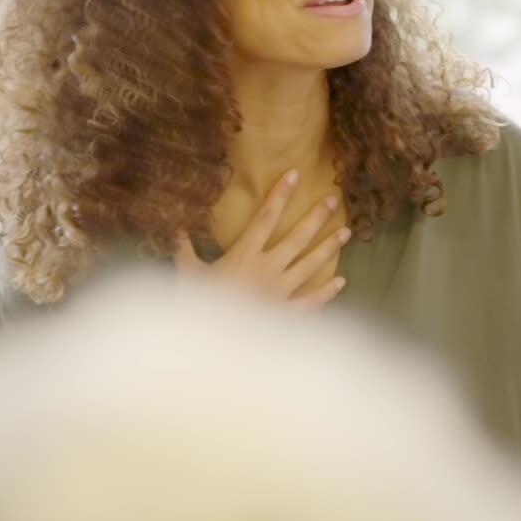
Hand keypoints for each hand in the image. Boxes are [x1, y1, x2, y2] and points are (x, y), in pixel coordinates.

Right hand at [173, 169, 349, 308]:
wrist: (211, 346)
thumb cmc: (198, 308)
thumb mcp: (186, 275)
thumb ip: (183, 250)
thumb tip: (175, 226)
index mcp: (244, 255)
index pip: (265, 217)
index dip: (280, 194)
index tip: (295, 174)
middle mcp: (267, 269)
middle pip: (297, 237)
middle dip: (316, 216)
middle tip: (334, 199)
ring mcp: (280, 292)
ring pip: (310, 265)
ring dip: (328, 248)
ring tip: (345, 233)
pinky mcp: (286, 315)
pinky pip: (311, 301)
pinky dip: (327, 292)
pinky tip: (341, 282)